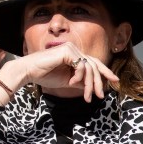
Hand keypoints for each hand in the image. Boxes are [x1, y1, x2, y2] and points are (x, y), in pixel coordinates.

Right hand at [0, 42, 117, 101]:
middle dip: (98, 82)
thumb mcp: (66, 80)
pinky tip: (71, 83)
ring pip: (89, 67)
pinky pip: (80, 65)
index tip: (114, 81)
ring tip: (86, 95)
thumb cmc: (43, 75)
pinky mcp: (66, 51)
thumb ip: (79, 81)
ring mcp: (70, 48)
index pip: (93, 63)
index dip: (105, 72)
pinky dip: (79, 76)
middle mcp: (73, 49)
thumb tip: (91, 86)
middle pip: (94, 65)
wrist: (28, 72)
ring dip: (89, 83)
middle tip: (100, 95)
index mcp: (73, 55)